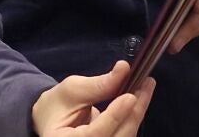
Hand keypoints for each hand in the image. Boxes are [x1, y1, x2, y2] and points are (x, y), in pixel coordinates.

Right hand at [31, 60, 155, 136]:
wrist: (52, 121)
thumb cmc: (56, 106)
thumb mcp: (71, 90)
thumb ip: (97, 85)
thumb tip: (123, 69)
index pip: (94, 134)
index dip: (114, 117)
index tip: (130, 96)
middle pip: (116, 136)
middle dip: (133, 110)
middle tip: (146, 84)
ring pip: (125, 136)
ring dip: (137, 112)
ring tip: (145, 87)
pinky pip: (125, 134)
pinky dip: (133, 117)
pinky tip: (139, 99)